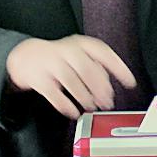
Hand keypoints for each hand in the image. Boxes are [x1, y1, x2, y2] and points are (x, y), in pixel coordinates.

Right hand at [6, 34, 136, 119]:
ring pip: (71, 80)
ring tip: (91, 107)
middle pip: (87, 68)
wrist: (27, 57)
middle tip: (108, 102)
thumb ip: (96, 68)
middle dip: (100, 88)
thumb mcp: (80, 56)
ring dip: (84, 97)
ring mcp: (51, 63)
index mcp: (81, 44)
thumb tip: (109, 88)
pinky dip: (65, 105)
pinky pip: (54, 93)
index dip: (118, 68)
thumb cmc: (60, 58)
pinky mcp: (39, 78)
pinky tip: (73, 112)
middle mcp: (67, 51)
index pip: (103, 53)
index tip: (129, 82)